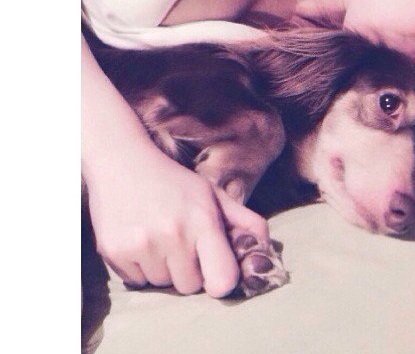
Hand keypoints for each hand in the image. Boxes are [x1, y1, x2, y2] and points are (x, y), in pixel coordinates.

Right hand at [85, 146, 269, 297]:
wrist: (123, 162)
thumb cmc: (174, 182)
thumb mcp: (213, 194)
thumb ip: (244, 221)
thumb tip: (265, 247)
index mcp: (204, 220)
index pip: (223, 280)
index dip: (222, 279)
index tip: (215, 269)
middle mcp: (174, 234)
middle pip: (190, 286)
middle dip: (189, 270)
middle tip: (181, 242)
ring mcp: (142, 244)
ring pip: (162, 285)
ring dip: (164, 269)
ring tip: (159, 237)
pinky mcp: (114, 252)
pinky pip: (137, 283)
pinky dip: (140, 268)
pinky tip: (140, 239)